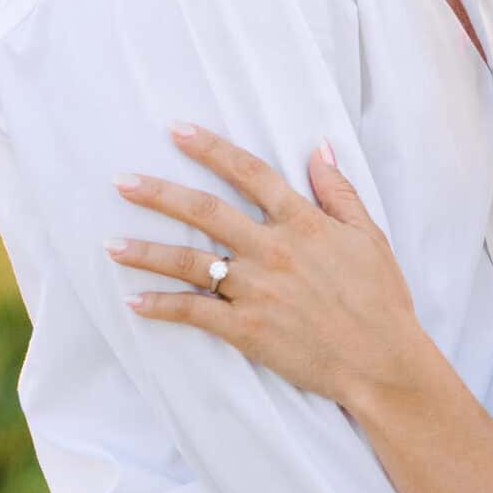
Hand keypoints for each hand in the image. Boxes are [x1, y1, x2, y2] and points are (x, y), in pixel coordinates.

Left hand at [111, 124, 431, 406]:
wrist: (382, 362)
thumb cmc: (381, 299)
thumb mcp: (369, 235)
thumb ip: (339, 190)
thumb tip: (319, 146)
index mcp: (303, 222)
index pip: (250, 173)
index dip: (211, 149)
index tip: (176, 131)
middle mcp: (274, 250)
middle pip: (206, 212)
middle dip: (159, 194)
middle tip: (121, 181)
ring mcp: (258, 290)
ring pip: (191, 262)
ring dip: (147, 251)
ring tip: (110, 244)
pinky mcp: (249, 330)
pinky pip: (195, 313)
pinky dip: (162, 306)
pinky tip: (134, 301)